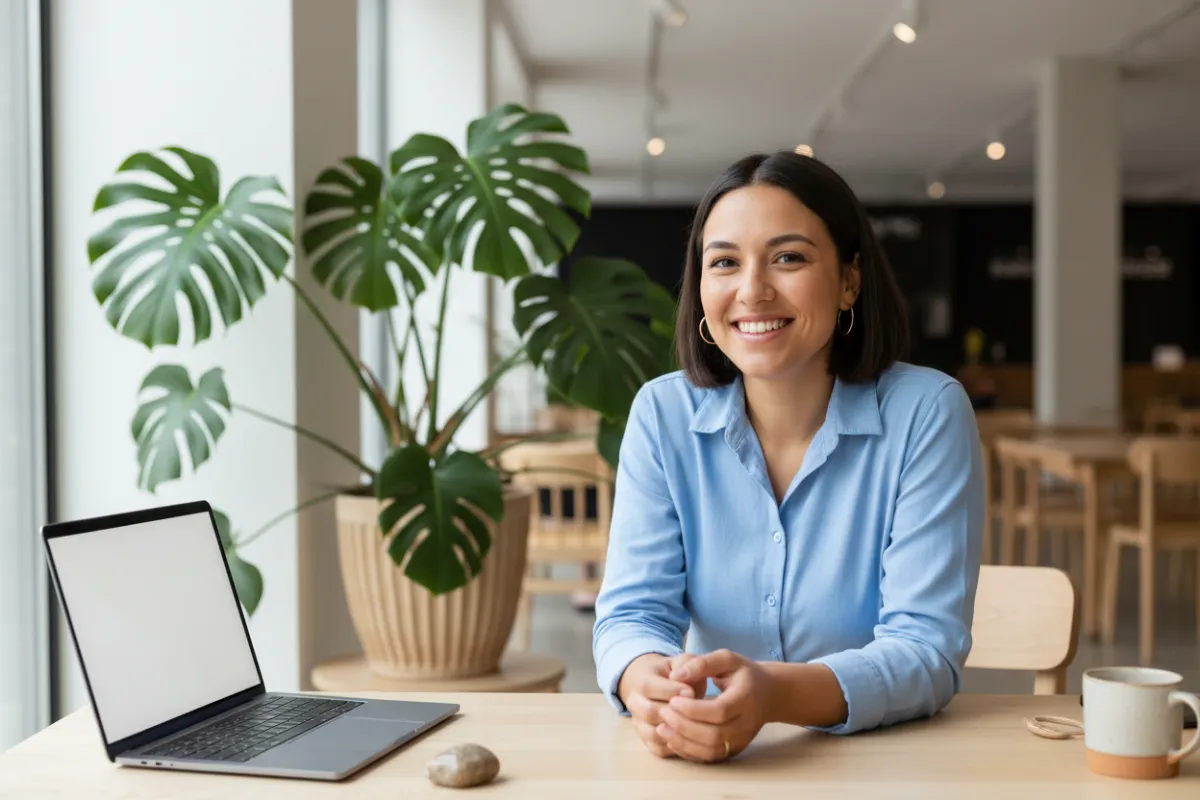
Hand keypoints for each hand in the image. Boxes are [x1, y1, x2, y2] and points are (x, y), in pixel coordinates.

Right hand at [617, 654, 698, 757]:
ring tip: (695, 726)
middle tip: (695, 712)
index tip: (692, 692)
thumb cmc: (673, 673)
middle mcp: (635, 703)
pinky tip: (692, 738)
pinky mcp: (647, 740)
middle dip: (674, 713)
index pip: (650, 687)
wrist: (654, 684)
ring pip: (653, 733)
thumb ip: (686, 664)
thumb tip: (683, 680)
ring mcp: (639, 723)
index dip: (672, 691)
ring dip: (675, 731)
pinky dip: (676, 747)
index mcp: (641, 680)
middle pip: (649, 712)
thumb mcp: (680, 661)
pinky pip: (659, 749)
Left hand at [656, 649, 771, 762]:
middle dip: (683, 725)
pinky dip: (688, 751)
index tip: (672, 699)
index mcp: (746, 698)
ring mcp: (741, 740)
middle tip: (663, 712)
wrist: (769, 694)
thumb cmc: (744, 674)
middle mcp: (746, 724)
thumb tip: (676, 675)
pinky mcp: (734, 750)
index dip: (693, 709)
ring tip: (661, 727)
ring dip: (683, 741)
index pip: (719, 711)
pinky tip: (672, 739)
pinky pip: (710, 757)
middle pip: (714, 734)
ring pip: (711, 750)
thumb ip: (702, 663)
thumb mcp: (727, 659)